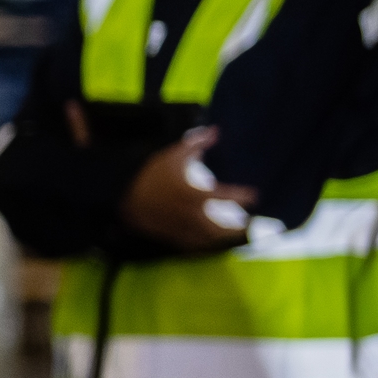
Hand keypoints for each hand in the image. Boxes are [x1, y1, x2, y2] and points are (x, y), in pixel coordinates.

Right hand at [123, 128, 255, 249]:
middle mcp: (190, 214)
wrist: (122, 194)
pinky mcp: (169, 235)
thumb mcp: (172, 154)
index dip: (243, 196)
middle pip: (219, 228)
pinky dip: (202, 245)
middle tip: (246, 225)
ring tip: (230, 235)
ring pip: (206, 240)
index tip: (254, 196)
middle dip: (236, 229)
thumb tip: (216, 131)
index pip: (226, 197)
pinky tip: (207, 242)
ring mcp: (180, 227)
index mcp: (194, 194)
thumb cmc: (149, 173)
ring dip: (221, 239)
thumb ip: (196, 143)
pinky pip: (190, 245)